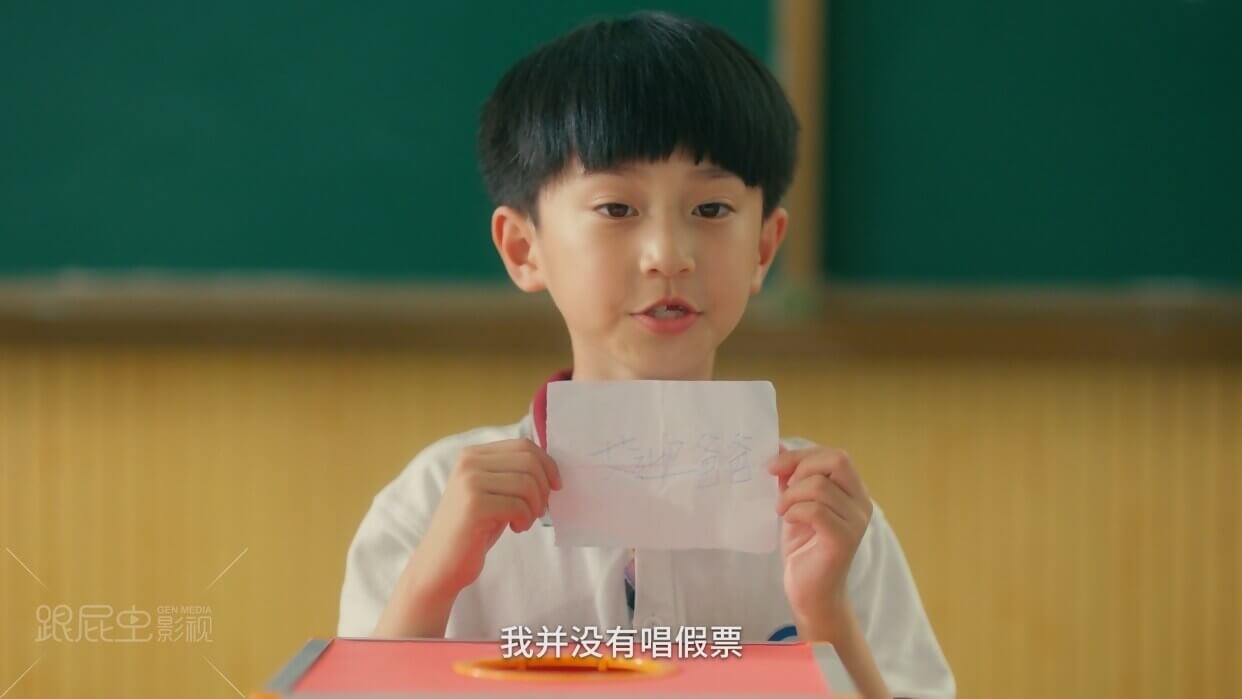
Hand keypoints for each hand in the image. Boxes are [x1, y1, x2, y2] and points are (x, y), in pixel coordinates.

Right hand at [407, 439, 561, 602]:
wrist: (441, 563)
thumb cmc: (473, 529)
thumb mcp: (493, 493)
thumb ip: (512, 474)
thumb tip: (551, 467)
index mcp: (473, 454)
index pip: (523, 445)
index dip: (547, 464)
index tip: (555, 485)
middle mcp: (469, 462)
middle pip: (528, 461)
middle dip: (544, 487)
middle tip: (538, 510)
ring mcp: (469, 482)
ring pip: (527, 483)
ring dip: (535, 506)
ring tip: (524, 521)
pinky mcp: (474, 505)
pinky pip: (519, 505)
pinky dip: (525, 519)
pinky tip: (516, 528)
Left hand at [767, 446, 872, 639]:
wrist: (810, 592)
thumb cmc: (805, 547)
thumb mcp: (795, 504)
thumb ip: (791, 478)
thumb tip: (778, 446)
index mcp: (853, 492)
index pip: (834, 455)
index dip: (802, 456)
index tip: (773, 467)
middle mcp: (861, 503)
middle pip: (837, 461)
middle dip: (800, 468)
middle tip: (781, 490)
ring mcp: (856, 522)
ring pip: (821, 487)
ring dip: (792, 495)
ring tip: (782, 511)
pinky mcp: (844, 540)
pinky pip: (817, 511)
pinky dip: (796, 511)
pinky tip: (788, 521)